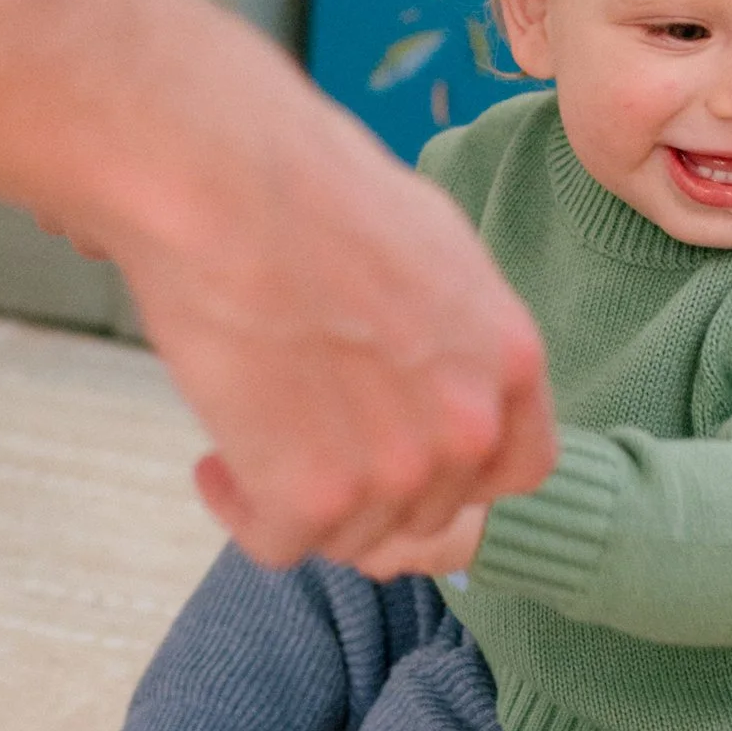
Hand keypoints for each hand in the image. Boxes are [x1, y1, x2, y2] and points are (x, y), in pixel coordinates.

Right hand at [107, 45, 555, 570]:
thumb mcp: (429, 247)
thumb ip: (452, 331)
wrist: (222, 185)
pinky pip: (280, 545)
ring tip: (248, 431)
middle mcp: (470, 422)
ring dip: (300, 499)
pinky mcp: (316, 496)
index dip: (453, 473)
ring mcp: (398, 467)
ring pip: (351, 535)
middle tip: (303, 444)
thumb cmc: (306, 189)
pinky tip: (214, 460)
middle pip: (426, 512)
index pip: (517, 468)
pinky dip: (242, 512)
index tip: (396, 457)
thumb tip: (428, 365)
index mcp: (510, 356)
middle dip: (366, 488)